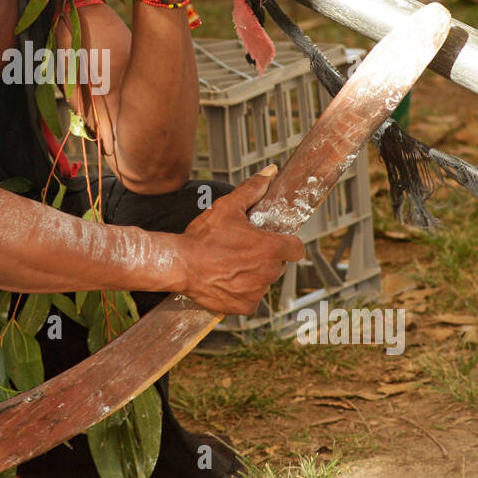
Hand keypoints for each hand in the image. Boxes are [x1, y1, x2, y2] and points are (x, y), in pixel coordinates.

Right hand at [176, 166, 305, 315]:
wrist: (180, 264)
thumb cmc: (204, 236)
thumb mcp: (227, 206)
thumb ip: (252, 189)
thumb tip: (270, 171)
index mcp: (270, 248)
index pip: (296, 249)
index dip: (286, 243)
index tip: (272, 240)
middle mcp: (269, 272)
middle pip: (277, 264)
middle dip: (265, 257)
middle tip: (242, 249)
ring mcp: (257, 291)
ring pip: (264, 281)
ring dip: (253, 274)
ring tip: (230, 264)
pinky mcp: (244, 306)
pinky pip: (251, 298)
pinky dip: (242, 292)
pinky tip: (226, 280)